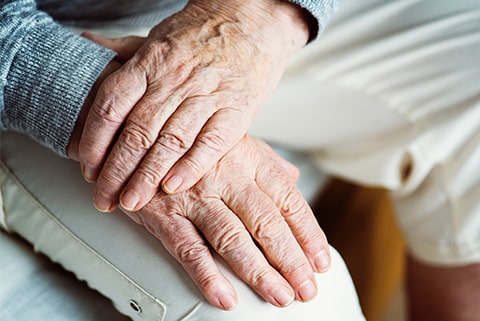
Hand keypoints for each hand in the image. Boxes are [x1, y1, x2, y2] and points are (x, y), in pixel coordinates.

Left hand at [77, 0, 311, 212]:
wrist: (252, 19)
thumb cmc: (202, 33)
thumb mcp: (158, 36)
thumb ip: (124, 49)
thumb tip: (88, 43)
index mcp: (150, 62)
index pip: (111, 107)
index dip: (95, 142)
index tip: (89, 169)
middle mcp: (174, 80)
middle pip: (137, 132)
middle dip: (116, 172)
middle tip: (105, 199)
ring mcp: (206, 95)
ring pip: (170, 142)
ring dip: (147, 177)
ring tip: (132, 202)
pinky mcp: (236, 109)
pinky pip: (211, 142)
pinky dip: (191, 167)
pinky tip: (173, 187)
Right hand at [123, 135, 330, 309]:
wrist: (139, 138)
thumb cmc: (192, 145)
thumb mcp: (234, 141)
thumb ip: (266, 162)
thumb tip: (294, 178)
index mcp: (248, 159)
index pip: (288, 199)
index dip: (308, 233)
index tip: (320, 260)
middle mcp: (226, 176)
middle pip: (266, 223)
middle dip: (290, 260)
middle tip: (306, 288)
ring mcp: (194, 196)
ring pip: (232, 239)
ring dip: (258, 273)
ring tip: (279, 296)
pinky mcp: (165, 214)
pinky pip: (189, 249)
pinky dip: (208, 276)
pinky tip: (226, 297)